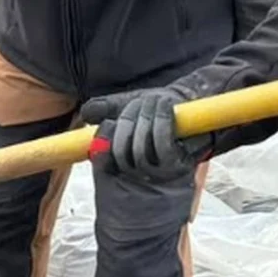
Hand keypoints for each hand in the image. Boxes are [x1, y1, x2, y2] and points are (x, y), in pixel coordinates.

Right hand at [79, 84, 211, 179]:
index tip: (109, 125)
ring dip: (144, 120)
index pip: (104, 162)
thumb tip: (86, 113)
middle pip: (121, 154)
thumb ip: (105, 109)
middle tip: (137, 104)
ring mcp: (159, 174)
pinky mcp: (178, 164)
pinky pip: (162, 145)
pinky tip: (162, 104)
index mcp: (120, 166)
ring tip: (150, 100)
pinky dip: (161, 122)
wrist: (190, 109)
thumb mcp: (126, 106)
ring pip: (139, 151)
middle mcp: (138, 176)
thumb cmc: (155, 110)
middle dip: (128, 123)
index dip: (103, 149)